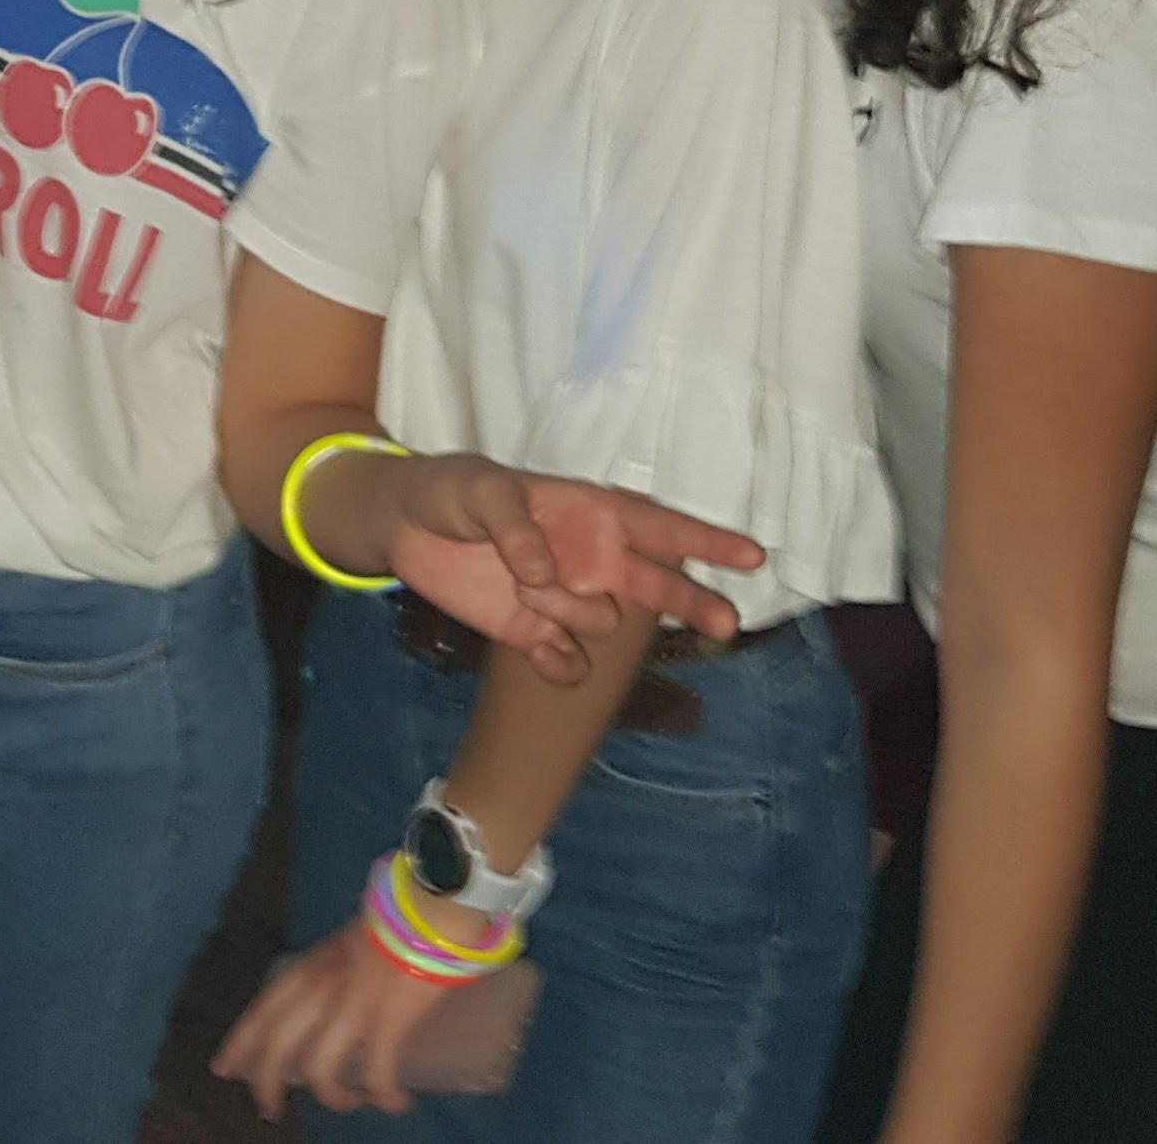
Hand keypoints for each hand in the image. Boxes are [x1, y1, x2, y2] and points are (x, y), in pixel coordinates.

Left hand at [210, 918, 467, 1118]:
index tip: (223, 1069)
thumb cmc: (397, 916)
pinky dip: (385, 1096)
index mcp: (310, 966)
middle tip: (271, 1110)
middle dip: (266, 1085)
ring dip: (332, 1097)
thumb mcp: (352, 940)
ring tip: (349, 1102)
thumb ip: (342, 965)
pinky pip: (378, 1073)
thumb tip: (347, 984)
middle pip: (276, 1048)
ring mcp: (352, 1007)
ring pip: (319, 1070)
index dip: (239, 1044)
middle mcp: (320, 989)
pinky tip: (397, 1102)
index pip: (261, 1011)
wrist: (430, 905)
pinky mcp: (388, 1022)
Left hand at [379, 456, 764, 681]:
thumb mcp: (481, 492)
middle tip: (725, 623)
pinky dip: (556, 662)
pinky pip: (566, 664)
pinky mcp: (533, 634)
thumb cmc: (452, 491)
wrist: (403, 527)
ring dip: (566, 614)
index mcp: (590, 513)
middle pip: (658, 587)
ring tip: (520, 586)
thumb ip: (516, 526)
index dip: (706, 541)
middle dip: (693, 602)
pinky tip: (533, 645)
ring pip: (601, 627)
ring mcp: (564, 600)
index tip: (753, 555)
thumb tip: (546, 574)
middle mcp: (590, 560)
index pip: (660, 527)